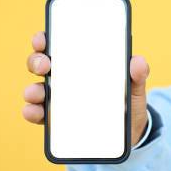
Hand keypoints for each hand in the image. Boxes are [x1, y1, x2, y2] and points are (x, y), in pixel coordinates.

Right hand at [22, 31, 150, 145]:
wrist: (130, 132)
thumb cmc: (128, 102)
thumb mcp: (135, 87)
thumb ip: (138, 74)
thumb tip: (137, 61)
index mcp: (82, 63)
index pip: (58, 45)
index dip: (45, 38)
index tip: (43, 39)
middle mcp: (64, 78)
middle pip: (41, 63)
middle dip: (36, 61)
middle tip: (44, 66)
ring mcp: (58, 98)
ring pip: (36, 88)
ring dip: (32, 89)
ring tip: (36, 93)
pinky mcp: (56, 120)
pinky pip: (38, 114)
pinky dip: (32, 112)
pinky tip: (34, 112)